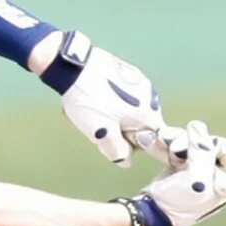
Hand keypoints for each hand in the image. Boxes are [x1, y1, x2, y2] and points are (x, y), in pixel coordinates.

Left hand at [45, 32, 164, 164]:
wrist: (74, 65)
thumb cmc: (89, 101)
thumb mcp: (100, 133)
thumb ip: (117, 151)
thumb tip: (126, 160)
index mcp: (148, 114)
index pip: (151, 142)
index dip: (130, 145)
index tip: (112, 138)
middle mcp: (150, 97)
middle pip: (138, 125)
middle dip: (118, 129)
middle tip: (96, 124)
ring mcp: (140, 82)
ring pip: (128, 110)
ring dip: (112, 114)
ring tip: (89, 109)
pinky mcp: (128, 71)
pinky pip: (123, 94)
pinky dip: (110, 99)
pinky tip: (92, 96)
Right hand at [131, 123, 225, 225]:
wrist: (147, 215)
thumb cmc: (176, 204)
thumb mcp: (195, 179)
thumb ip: (202, 151)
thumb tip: (197, 125)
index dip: (212, 145)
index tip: (195, 153)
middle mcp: (215, 176)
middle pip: (208, 142)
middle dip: (189, 143)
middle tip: (174, 151)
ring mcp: (197, 170)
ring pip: (190, 142)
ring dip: (173, 141)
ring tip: (160, 143)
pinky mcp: (180, 166)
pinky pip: (175, 145)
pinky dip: (164, 145)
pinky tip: (151, 143)